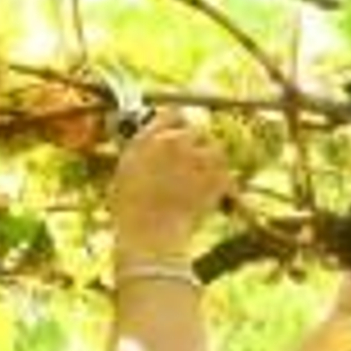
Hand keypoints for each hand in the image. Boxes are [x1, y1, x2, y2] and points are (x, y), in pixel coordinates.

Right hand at [110, 111, 229, 262]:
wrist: (150, 235)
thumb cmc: (130, 213)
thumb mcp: (125, 174)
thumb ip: (141, 152)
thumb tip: (155, 144)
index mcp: (148, 138)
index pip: (173, 114)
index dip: (179, 124)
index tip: (182, 134)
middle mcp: (173, 142)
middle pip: (197, 130)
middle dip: (197, 144)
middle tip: (195, 162)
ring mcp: (197, 158)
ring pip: (214, 148)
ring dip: (211, 160)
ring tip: (203, 179)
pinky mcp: (215, 176)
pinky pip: (226, 171)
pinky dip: (222, 180)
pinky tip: (213, 193)